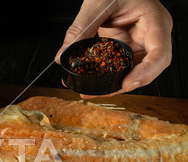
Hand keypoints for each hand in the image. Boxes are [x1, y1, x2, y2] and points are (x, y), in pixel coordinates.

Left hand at [55, 0, 172, 98]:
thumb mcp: (97, 4)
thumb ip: (80, 29)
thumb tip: (63, 55)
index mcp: (155, 21)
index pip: (160, 54)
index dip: (145, 73)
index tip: (126, 83)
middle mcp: (151, 35)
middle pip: (148, 69)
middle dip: (124, 84)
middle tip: (100, 92)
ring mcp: (139, 43)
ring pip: (133, 72)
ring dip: (113, 85)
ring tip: (90, 91)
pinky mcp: (126, 47)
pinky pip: (120, 67)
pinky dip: (107, 77)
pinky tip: (91, 83)